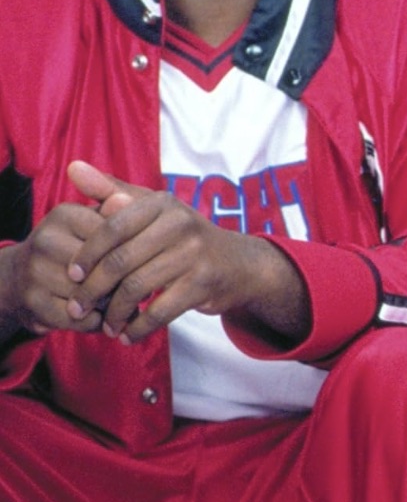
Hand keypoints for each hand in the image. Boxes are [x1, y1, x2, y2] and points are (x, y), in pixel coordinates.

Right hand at [0, 186, 131, 338]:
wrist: (22, 276)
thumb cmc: (74, 246)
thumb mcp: (93, 222)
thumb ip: (113, 211)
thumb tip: (125, 200)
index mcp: (65, 215)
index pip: (114, 235)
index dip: (134, 251)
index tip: (147, 258)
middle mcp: (45, 239)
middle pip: (103, 266)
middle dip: (125, 279)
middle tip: (140, 285)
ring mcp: (35, 271)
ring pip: (92, 294)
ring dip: (113, 304)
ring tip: (123, 302)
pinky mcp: (32, 301)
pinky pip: (78, 318)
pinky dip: (95, 322)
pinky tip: (102, 317)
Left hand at [63, 161, 306, 343]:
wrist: (239, 264)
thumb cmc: (183, 236)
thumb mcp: (152, 209)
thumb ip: (111, 190)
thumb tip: (73, 167)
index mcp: (162, 203)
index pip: (111, 227)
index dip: (86, 254)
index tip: (71, 276)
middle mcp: (181, 223)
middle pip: (120, 261)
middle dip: (92, 291)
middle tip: (78, 308)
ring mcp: (195, 254)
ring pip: (137, 288)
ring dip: (114, 313)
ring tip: (105, 325)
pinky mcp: (204, 283)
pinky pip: (160, 310)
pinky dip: (139, 327)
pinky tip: (128, 335)